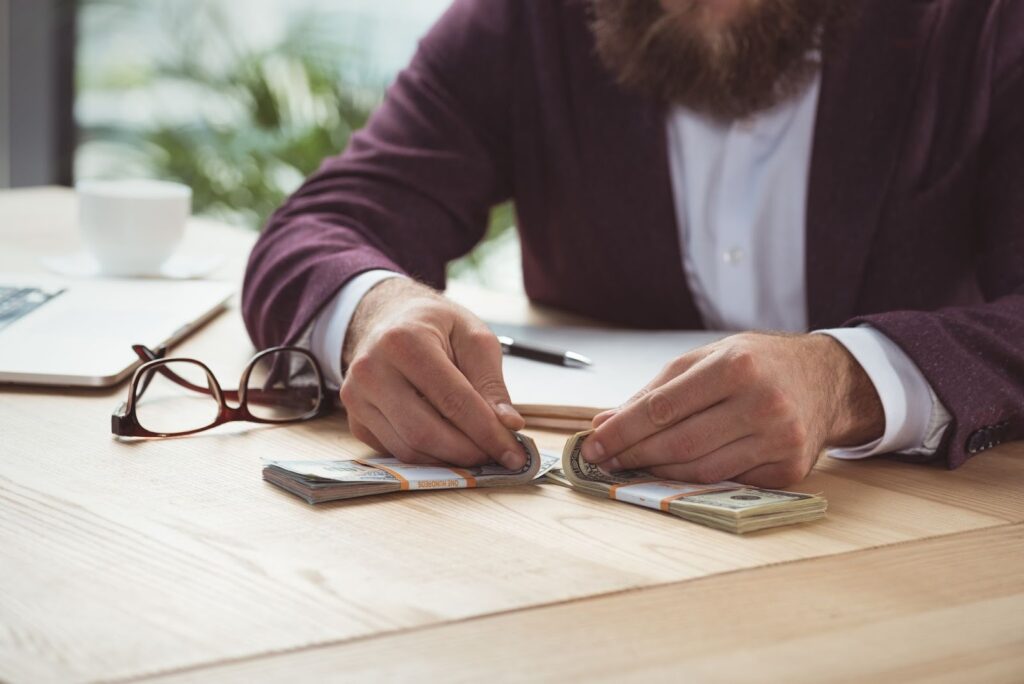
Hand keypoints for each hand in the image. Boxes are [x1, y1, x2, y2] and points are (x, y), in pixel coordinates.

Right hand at [340, 278, 525, 468]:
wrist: (389, 319)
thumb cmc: (434, 326)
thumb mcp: (473, 337)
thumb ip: (492, 383)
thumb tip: (508, 425)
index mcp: (404, 341)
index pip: (453, 401)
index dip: (488, 433)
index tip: (514, 454)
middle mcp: (371, 370)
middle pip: (426, 433)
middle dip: (469, 452)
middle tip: (496, 455)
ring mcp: (356, 398)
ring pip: (409, 449)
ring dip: (449, 459)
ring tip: (476, 449)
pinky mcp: (355, 420)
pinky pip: (395, 452)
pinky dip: (428, 456)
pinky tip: (448, 443)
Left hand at [581, 332, 884, 487]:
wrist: (825, 379)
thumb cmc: (759, 364)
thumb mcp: (708, 358)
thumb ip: (656, 390)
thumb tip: (606, 422)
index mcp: (737, 366)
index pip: (663, 407)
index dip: (622, 429)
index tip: (594, 441)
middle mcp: (763, 403)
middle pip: (678, 443)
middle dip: (632, 454)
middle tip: (604, 459)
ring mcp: (779, 440)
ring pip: (699, 470)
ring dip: (656, 472)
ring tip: (631, 466)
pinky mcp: (788, 470)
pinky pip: (726, 482)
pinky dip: (693, 479)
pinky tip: (672, 472)